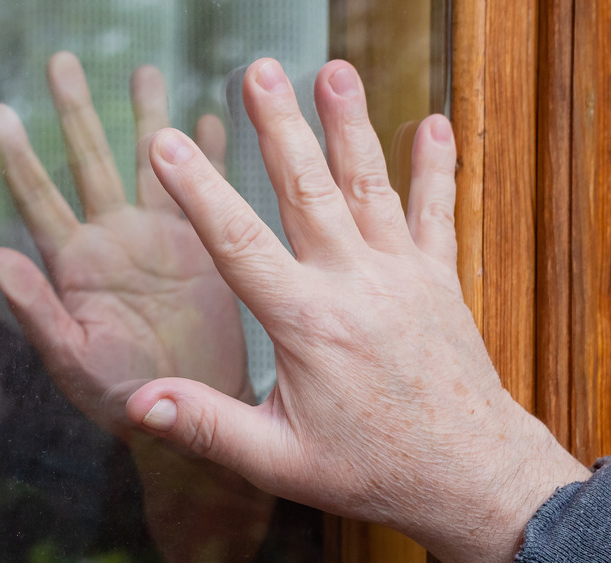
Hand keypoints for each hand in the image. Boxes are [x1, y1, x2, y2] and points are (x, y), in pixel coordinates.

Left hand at [0, 52, 271, 560]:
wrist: (188, 411)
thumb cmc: (122, 397)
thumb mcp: (72, 359)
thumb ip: (35, 309)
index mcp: (76, 264)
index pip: (38, 199)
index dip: (16, 156)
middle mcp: (114, 241)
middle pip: (91, 162)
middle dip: (76, 112)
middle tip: (61, 62)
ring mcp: (159, 240)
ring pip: (151, 164)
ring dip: (147, 119)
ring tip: (144, 73)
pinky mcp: (202, 249)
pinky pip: (204, 191)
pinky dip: (207, 155)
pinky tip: (207, 121)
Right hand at [128, 58, 590, 562]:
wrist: (471, 476)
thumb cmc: (373, 469)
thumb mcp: (278, 459)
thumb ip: (207, 424)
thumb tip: (139, 402)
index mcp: (308, 324)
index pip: (239, 242)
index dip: (198, 190)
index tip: (168, 142)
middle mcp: (355, 286)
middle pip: (308, 190)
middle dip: (279, 127)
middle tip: (258, 72)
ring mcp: (403, 277)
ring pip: (370, 186)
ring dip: (350, 125)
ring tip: (334, 71)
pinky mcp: (438, 282)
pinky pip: (436, 214)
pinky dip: (435, 169)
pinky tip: (432, 123)